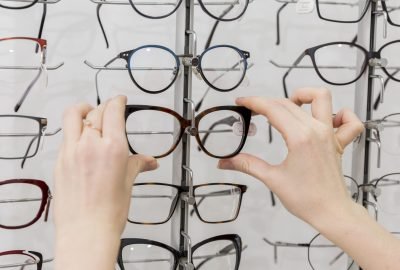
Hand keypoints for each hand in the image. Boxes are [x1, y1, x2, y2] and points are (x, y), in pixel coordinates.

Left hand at [54, 96, 157, 269]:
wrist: (87, 230)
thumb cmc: (109, 211)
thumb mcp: (128, 182)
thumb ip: (138, 164)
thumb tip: (150, 161)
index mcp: (112, 147)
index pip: (112, 111)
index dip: (117, 101)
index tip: (120, 99)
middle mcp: (90, 144)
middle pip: (94, 112)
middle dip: (103, 107)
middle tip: (109, 109)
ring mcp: (71, 151)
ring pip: (73, 117)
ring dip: (82, 110)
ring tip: (88, 113)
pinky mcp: (60, 161)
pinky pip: (66, 137)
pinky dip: (74, 132)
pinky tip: (81, 140)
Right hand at [218, 88, 363, 226]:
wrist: (331, 213)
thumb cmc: (305, 199)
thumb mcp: (272, 179)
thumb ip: (247, 165)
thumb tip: (224, 162)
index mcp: (299, 137)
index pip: (273, 109)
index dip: (254, 102)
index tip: (241, 102)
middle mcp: (316, 130)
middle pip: (289, 103)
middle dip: (268, 102)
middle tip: (253, 111)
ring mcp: (331, 134)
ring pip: (321, 99)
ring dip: (304, 96)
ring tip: (290, 105)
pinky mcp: (339, 142)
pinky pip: (349, 121)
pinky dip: (340, 115)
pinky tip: (326, 120)